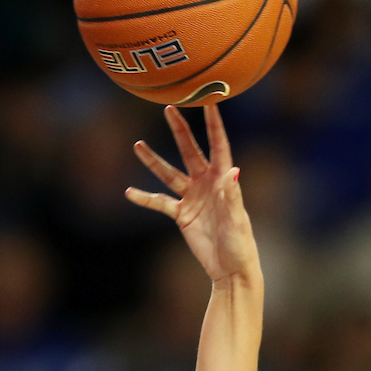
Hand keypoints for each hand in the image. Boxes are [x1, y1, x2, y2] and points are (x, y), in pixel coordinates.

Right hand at [128, 105, 258, 283]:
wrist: (230, 269)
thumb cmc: (241, 244)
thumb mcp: (237, 219)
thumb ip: (232, 195)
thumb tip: (233, 171)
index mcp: (224, 179)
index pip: (218, 145)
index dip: (214, 124)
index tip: (209, 101)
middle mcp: (207, 183)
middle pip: (190, 151)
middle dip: (180, 130)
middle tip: (168, 108)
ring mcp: (192, 198)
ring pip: (169, 174)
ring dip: (154, 161)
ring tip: (137, 145)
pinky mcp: (181, 215)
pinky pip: (160, 203)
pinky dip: (145, 199)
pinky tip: (129, 193)